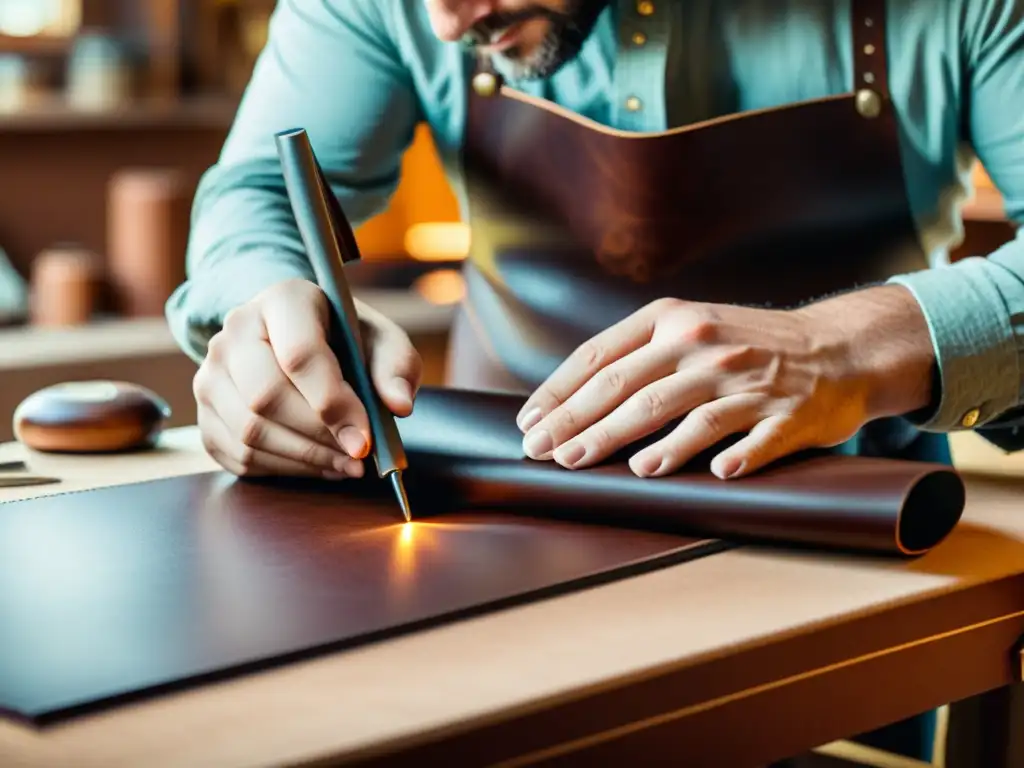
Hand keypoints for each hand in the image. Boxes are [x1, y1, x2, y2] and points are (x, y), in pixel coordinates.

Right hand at [193, 278, 421, 478]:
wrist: (299, 341)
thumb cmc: (345, 340)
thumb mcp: (382, 341)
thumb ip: (397, 368)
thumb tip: (399, 404)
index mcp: (283, 300)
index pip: (299, 354)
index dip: (333, 403)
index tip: (364, 438)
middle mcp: (235, 330)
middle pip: (265, 397)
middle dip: (318, 437)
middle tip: (357, 456)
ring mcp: (211, 372)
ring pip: (249, 432)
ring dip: (305, 459)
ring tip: (345, 465)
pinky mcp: (206, 412)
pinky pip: (238, 455)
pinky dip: (284, 470)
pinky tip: (318, 465)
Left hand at [515, 287, 933, 478]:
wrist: (839, 345)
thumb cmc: (747, 344)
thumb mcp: (690, 326)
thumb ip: (638, 353)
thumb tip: (569, 399)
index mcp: (673, 320)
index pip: (600, 357)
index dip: (559, 393)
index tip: (529, 423)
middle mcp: (704, 344)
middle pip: (630, 389)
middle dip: (580, 425)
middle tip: (546, 454)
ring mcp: (747, 380)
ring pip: (683, 416)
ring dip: (641, 446)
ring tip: (605, 467)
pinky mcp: (787, 415)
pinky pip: (752, 440)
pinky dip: (731, 458)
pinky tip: (712, 474)